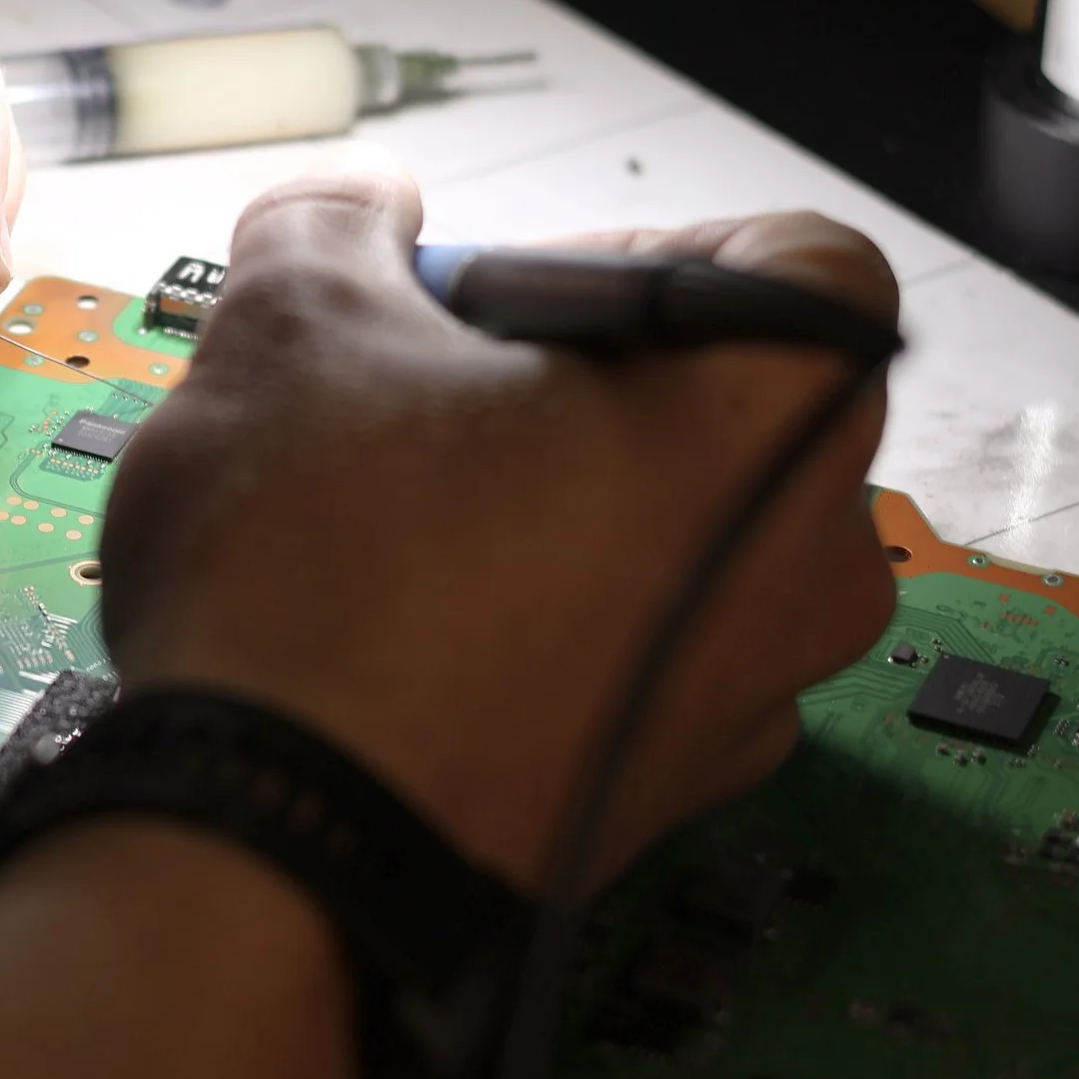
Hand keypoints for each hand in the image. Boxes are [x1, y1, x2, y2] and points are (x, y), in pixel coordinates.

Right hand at [98, 172, 898, 892]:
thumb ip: (335, 225)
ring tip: (380, 521)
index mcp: (777, 422)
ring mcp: (740, 706)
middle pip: (721, 410)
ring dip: (538, 506)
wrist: (273, 862)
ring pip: (662, 544)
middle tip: (417, 398)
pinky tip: (386, 629)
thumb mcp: (290, 326)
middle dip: (564, 384)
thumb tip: (358, 216)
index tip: (496, 301)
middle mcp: (805, 575)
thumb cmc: (318, 579)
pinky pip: (618, 660)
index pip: (801, 261)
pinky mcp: (654, 802)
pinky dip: (524, 623)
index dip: (635, 254)